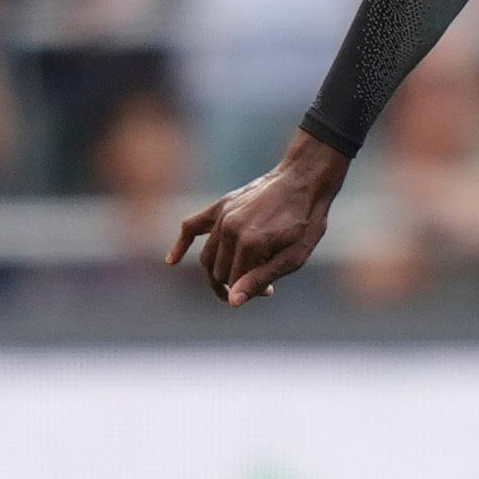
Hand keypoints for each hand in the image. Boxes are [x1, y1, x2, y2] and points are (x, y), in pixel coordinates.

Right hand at [167, 135, 349, 304]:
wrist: (305, 178)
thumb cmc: (307, 220)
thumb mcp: (295, 256)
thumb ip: (263, 278)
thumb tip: (233, 301)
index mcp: (251, 244)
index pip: (235, 283)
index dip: (250, 292)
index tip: (270, 291)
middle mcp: (231, 229)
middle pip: (219, 272)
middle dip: (236, 283)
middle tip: (262, 284)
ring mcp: (222, 216)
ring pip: (208, 257)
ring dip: (219, 272)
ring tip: (240, 277)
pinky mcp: (220, 206)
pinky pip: (191, 226)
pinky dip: (181, 244)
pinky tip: (172, 261)